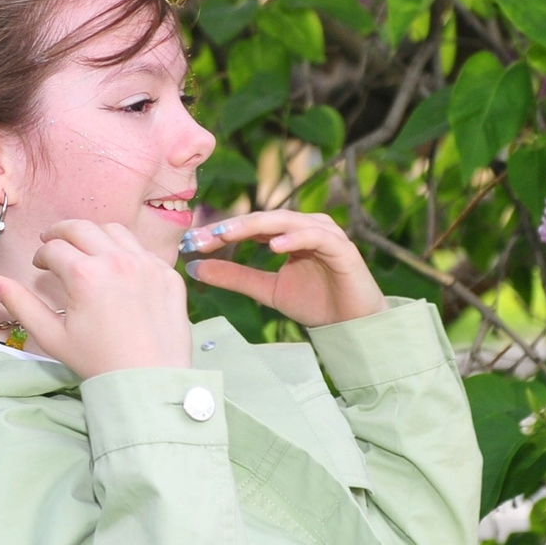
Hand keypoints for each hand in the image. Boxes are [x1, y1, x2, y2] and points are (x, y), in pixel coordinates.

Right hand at [0, 220, 192, 375]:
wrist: (149, 380)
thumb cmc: (98, 363)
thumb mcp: (52, 336)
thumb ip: (19, 303)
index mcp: (85, 275)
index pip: (53, 249)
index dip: (41, 256)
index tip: (39, 267)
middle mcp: (116, 261)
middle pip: (81, 228)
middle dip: (61, 232)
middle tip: (53, 243)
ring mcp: (146, 264)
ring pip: (114, 230)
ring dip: (93, 235)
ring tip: (85, 250)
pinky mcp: (167, 273)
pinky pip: (142, 249)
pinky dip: (124, 251)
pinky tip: (117, 269)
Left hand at [180, 210, 386, 327]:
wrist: (353, 325)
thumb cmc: (315, 303)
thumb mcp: (266, 290)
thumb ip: (235, 277)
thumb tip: (194, 268)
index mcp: (287, 233)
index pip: (248, 226)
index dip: (220, 232)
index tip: (191, 243)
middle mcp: (305, 226)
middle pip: (263, 219)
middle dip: (231, 226)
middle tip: (204, 236)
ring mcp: (325, 233)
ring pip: (286, 221)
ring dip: (256, 226)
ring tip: (229, 234)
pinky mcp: (342, 247)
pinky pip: (316, 236)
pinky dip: (295, 238)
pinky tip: (274, 246)